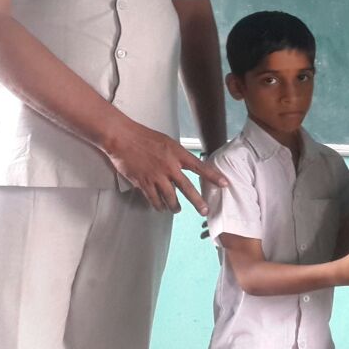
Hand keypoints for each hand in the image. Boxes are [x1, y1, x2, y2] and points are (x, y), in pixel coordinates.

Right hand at [103, 120, 228, 214]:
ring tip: (177, 210)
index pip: (200, 167)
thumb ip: (177, 155)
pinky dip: (158, 205)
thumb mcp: (167, 142)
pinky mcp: (144, 183)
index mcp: (177, 154)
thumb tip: (184, 166)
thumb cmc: (145, 137)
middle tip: (204, 211)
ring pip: (170, 197)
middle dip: (198, 201)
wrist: (123, 139)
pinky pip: (154, 199)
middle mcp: (169, 166)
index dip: (213, 176)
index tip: (224, 184)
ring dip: (175, 206)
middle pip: (187, 188)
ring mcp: (156, 176)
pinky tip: (160, 208)